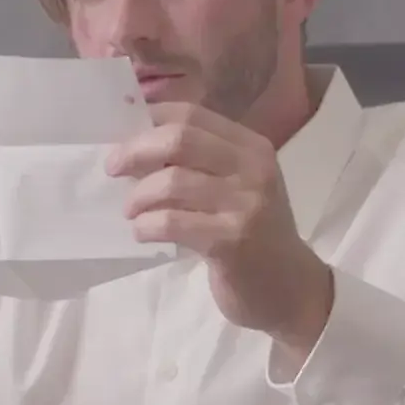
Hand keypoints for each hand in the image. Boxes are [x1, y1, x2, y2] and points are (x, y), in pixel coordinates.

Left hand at [107, 103, 333, 352]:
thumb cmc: (252, 236)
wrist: (291, 290)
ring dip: (139, 196)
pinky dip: (146, 226)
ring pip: (171, 181)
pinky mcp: (230, 241)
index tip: (121, 135)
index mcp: (251, 147)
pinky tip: (142, 233)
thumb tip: (135, 144)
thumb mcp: (237, 188)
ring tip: (131, 211)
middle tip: (113, 169)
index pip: (191, 114)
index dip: (149, 119)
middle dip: (135, 151)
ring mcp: (245, 204)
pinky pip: (171, 222)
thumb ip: (199, 163)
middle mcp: (253, 168)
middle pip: (179, 138)